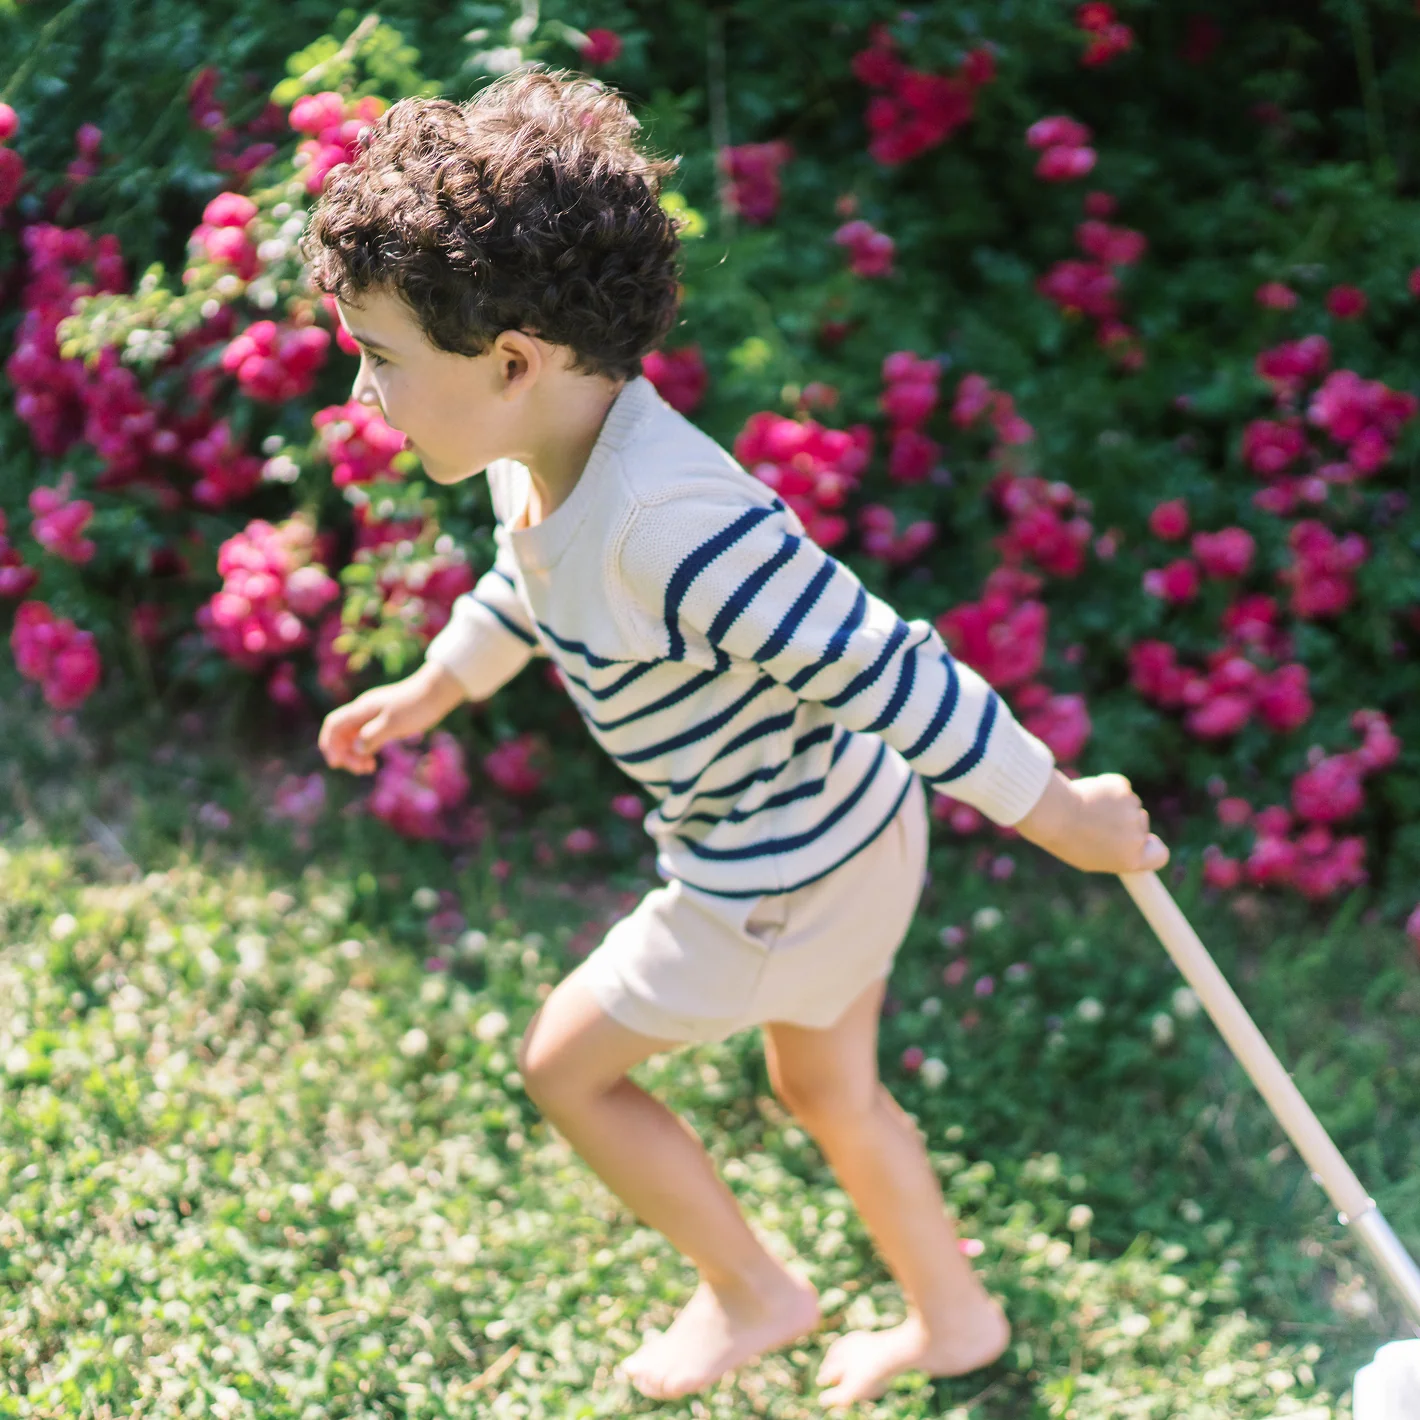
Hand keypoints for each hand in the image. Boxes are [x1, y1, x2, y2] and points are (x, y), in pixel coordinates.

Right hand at [318, 661, 467, 774]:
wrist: (437, 692)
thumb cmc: (416, 706)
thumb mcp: (394, 723)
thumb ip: (373, 736)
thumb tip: (356, 749)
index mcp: (362, 709)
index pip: (333, 724)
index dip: (329, 744)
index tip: (337, 764)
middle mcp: (363, 711)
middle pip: (341, 734)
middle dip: (345, 754)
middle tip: (362, 770)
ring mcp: (372, 715)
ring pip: (353, 737)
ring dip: (355, 754)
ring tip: (369, 768)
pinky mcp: (383, 720)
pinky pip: (366, 737)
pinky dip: (366, 750)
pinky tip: (373, 761)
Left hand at [1013, 770, 1169, 874]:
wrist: (1053, 813)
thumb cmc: (1066, 840)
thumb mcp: (1092, 858)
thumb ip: (1116, 852)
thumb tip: (1127, 845)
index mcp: (1132, 859)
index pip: (1160, 855)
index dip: (1151, 847)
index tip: (1144, 842)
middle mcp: (1137, 836)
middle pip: (1141, 825)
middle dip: (1124, 822)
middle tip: (1096, 822)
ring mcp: (1132, 810)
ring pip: (1129, 804)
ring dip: (1114, 804)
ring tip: (1087, 810)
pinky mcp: (1123, 788)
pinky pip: (1119, 787)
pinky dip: (1108, 788)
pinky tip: (1089, 794)